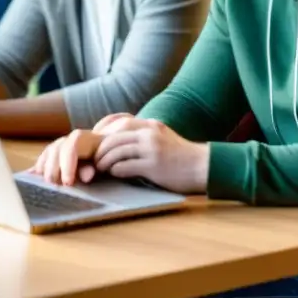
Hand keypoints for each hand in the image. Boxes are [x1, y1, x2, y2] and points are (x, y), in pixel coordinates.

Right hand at [30, 129, 104, 186]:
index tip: (68, 183)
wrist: (97, 149)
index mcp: (80, 138)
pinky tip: (33, 178)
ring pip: (46, 155)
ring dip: (45, 170)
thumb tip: (86, 177)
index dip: (67, 166)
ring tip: (48, 185)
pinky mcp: (48, 154)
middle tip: (56, 186)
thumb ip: (91, 169)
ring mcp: (55, 145)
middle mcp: (66, 140)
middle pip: (55, 151)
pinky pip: (41, 160)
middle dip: (54, 170)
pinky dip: (37, 170)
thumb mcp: (99, 162)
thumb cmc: (99, 158)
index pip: (70, 149)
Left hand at [92, 116, 208, 193]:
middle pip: (115, 138)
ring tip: (101, 169)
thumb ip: (146, 136)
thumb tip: (123, 142)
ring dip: (104, 162)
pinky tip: (114, 175)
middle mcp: (150, 133)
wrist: (202, 166)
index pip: (121, 123)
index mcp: (152, 125)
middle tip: (95, 160)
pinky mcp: (153, 166)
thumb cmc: (182, 156)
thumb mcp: (163, 137)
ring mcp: (152, 149)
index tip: (98, 145)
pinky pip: (125, 166)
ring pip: (116, 152)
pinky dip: (115, 171)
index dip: (106, 134)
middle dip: (100, 150)